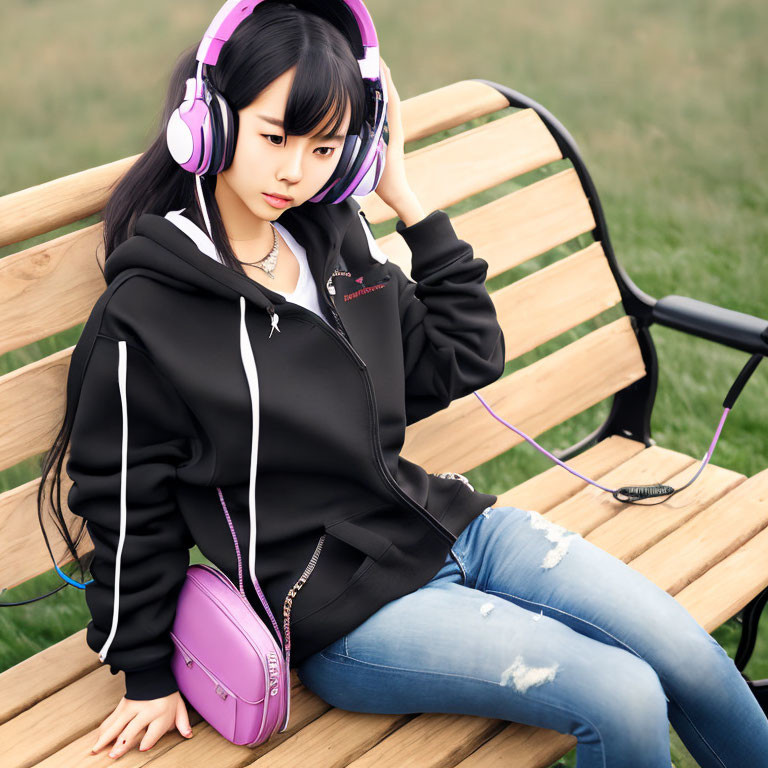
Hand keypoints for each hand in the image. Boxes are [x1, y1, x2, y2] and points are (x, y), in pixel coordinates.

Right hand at [89, 691, 192, 758]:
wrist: (155, 672)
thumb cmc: (168, 694)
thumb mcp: (179, 706)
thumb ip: (182, 722)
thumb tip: (188, 735)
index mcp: (161, 712)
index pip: (153, 732)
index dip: (147, 741)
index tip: (142, 747)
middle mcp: (145, 710)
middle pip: (131, 729)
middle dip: (122, 743)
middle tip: (113, 755)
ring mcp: (132, 706)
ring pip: (116, 725)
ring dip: (106, 738)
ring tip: (97, 750)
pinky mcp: (122, 704)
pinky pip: (111, 719)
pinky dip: (103, 730)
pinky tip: (98, 740)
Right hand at [374, 57, 412, 210]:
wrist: (398, 195)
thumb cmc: (388, 184)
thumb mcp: (378, 166)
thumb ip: (375, 149)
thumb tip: (369, 133)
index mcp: (395, 132)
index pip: (391, 101)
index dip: (386, 82)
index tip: (380, 64)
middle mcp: (396, 129)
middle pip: (391, 97)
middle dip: (384, 78)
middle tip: (376, 59)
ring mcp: (393, 133)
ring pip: (389, 104)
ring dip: (383, 87)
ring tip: (374, 71)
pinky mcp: (389, 138)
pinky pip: (385, 114)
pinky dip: (380, 101)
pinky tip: (373, 95)